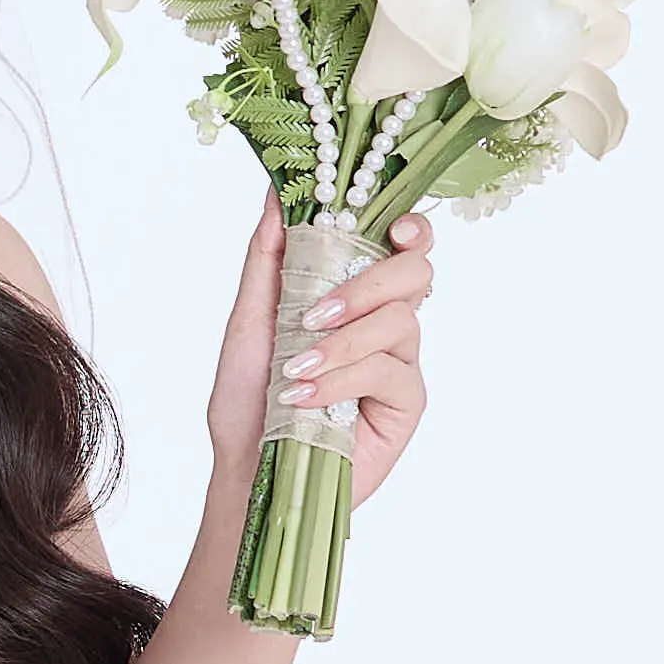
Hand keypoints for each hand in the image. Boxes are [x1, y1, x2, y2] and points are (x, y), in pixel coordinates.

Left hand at [204, 195, 434, 506]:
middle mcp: (385, 322)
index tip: (391, 226)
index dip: (409, 226)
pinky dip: (343, 377)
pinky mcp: (407, 402)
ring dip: (342, 341)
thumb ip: (269, 258)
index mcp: (355, 294)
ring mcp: (400, 361)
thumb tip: (275, 192)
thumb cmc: (248, 401)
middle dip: (368, 283)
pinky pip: (390, 369)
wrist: (247, 471)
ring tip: (295, 370)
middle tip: (316, 312)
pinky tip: (306, 398)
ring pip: (401, 320)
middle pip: (416, 272)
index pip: (402, 245)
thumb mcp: (249, 321)